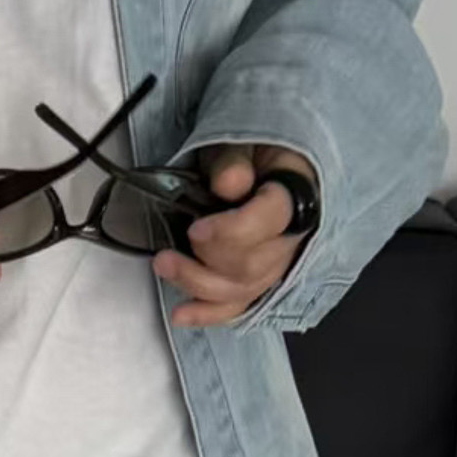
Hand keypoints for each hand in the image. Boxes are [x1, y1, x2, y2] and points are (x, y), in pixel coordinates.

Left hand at [152, 141, 315, 327]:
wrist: (260, 164)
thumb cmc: (251, 151)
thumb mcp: (240, 141)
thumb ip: (233, 159)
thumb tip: (229, 183)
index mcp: (292, 192)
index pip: (272, 219)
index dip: (234, 231)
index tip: (197, 230)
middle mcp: (291, 235)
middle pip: (254, 265)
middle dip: (206, 262)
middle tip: (169, 250)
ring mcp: (275, 262)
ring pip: (243, 289)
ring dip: (198, 285)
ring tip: (165, 267)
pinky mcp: (257, 279)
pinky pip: (239, 303)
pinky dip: (210, 313)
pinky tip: (183, 315)